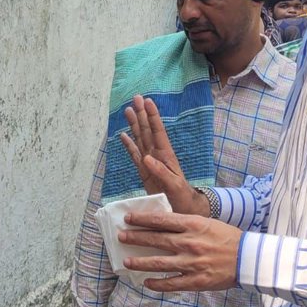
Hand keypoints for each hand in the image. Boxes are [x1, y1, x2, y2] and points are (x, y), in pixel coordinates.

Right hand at [118, 96, 210, 215]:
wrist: (183, 209)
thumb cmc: (182, 198)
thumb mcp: (174, 186)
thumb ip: (161, 172)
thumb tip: (147, 158)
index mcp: (166, 156)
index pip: (158, 132)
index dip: (152, 116)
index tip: (147, 101)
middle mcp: (157, 155)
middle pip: (147, 131)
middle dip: (142, 114)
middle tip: (136, 97)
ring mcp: (150, 163)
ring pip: (140, 139)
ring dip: (134, 125)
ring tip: (128, 110)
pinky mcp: (144, 172)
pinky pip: (134, 155)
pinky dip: (128, 145)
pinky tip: (123, 135)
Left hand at [120, 209, 241, 291]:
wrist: (249, 259)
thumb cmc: (228, 238)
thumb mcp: (207, 223)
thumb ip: (186, 225)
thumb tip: (162, 225)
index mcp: (193, 225)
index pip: (161, 220)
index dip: (142, 219)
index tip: (128, 218)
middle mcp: (189, 243)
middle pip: (155, 240)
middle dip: (135, 238)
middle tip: (121, 237)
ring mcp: (191, 263)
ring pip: (158, 263)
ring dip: (140, 263)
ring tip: (127, 262)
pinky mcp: (195, 281)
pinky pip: (171, 284)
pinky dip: (157, 284)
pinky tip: (146, 283)